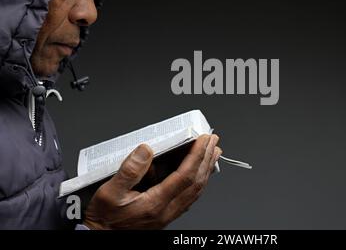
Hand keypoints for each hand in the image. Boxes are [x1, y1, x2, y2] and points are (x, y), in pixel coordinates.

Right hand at [83, 134, 221, 229]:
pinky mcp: (167, 215)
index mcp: (156, 203)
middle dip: (206, 159)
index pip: (185, 176)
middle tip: (212, 141)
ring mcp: (169, 214)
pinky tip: (200, 174)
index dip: (197, 155)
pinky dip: (199, 181)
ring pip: (196, 190)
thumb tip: (146, 150)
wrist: (102, 237)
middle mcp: (167, 210)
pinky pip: (190, 196)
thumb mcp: (109, 192)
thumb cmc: (105, 219)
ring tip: (212, 153)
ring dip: (206, 169)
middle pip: (196, 182)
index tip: (203, 139)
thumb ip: (129, 171)